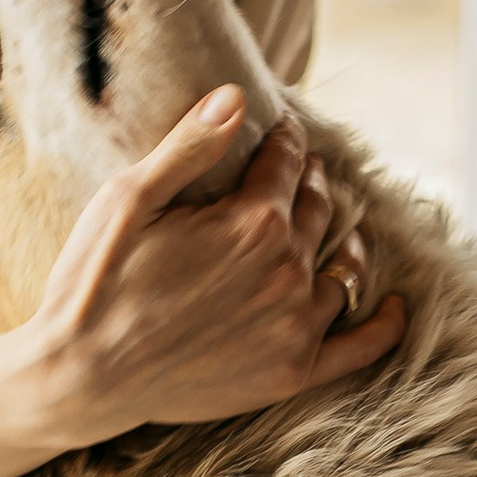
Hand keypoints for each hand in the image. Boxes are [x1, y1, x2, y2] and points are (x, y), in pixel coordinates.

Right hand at [27, 86, 405, 440]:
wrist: (80, 379)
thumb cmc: (93, 283)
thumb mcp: (128, 199)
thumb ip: (189, 147)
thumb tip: (237, 97)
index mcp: (251, 221)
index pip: (287, 164)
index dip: (286, 142)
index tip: (284, 132)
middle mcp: (286, 270)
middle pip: (318, 211)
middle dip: (312, 184)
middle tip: (306, 174)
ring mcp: (295, 326)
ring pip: (343, 268)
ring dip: (343, 240)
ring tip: (338, 228)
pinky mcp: (292, 372)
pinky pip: (360, 346)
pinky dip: (386, 324)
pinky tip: (396, 306)